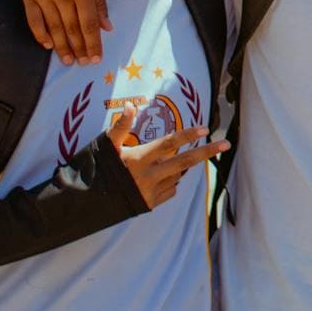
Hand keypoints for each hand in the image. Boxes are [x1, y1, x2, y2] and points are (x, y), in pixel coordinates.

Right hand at [17, 0, 108, 64]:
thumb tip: (107, 28)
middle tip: (83, 64)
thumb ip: (99, 2)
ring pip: (54, 27)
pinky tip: (47, 45)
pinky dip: (41, 34)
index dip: (93, 44)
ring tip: (68, 60)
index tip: (96, 58)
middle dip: (79, 49)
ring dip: (61, 46)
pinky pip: (34, 19)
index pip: (90, 24)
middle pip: (72, 29)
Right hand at [104, 103, 227, 209]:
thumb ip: (120, 126)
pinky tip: (159, 177)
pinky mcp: (151, 205)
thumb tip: (129, 105)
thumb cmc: (96, 170)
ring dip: (179, 166)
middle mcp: (149, 176)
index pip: (169, 143)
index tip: (206, 128)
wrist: (85, 204)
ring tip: (165, 161)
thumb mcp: (106, 146)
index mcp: (139, 159)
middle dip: (207, 152)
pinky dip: (171, 181)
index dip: (187, 135)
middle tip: (226, 144)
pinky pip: (171, 190)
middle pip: (185, 162)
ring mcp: (151, 192)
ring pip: (177, 175)